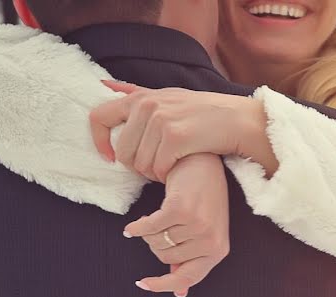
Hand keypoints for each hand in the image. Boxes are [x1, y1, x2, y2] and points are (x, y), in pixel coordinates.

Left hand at [90, 81, 277, 180]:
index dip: (99, 142)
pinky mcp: (175, 138)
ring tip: (170, 165)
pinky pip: (158, 169)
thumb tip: (103, 84)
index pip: (98, 117)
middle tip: (157, 166)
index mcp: (140, 97)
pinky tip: (178, 168)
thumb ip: (135, 92)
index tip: (110, 158)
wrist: (237, 121)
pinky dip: (167, 175)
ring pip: (140, 164)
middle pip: (122, 152)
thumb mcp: (168, 96)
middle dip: (138, 166)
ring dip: (154, 173)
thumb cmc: (202, 113)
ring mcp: (161, 121)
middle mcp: (147, 105)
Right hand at [128, 153, 229, 296]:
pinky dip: (137, 227)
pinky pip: (149, 228)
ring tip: (155, 218)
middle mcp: (210, 241)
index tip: (142, 284)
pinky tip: (132, 226)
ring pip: (156, 242)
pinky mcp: (180, 210)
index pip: (187, 278)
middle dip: (155, 245)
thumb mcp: (202, 232)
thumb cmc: (203, 199)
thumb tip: (180, 292)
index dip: (163, 286)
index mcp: (218, 251)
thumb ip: (190, 260)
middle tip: (159, 227)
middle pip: (165, 258)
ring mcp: (197, 226)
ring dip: (148, 232)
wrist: (203, 163)